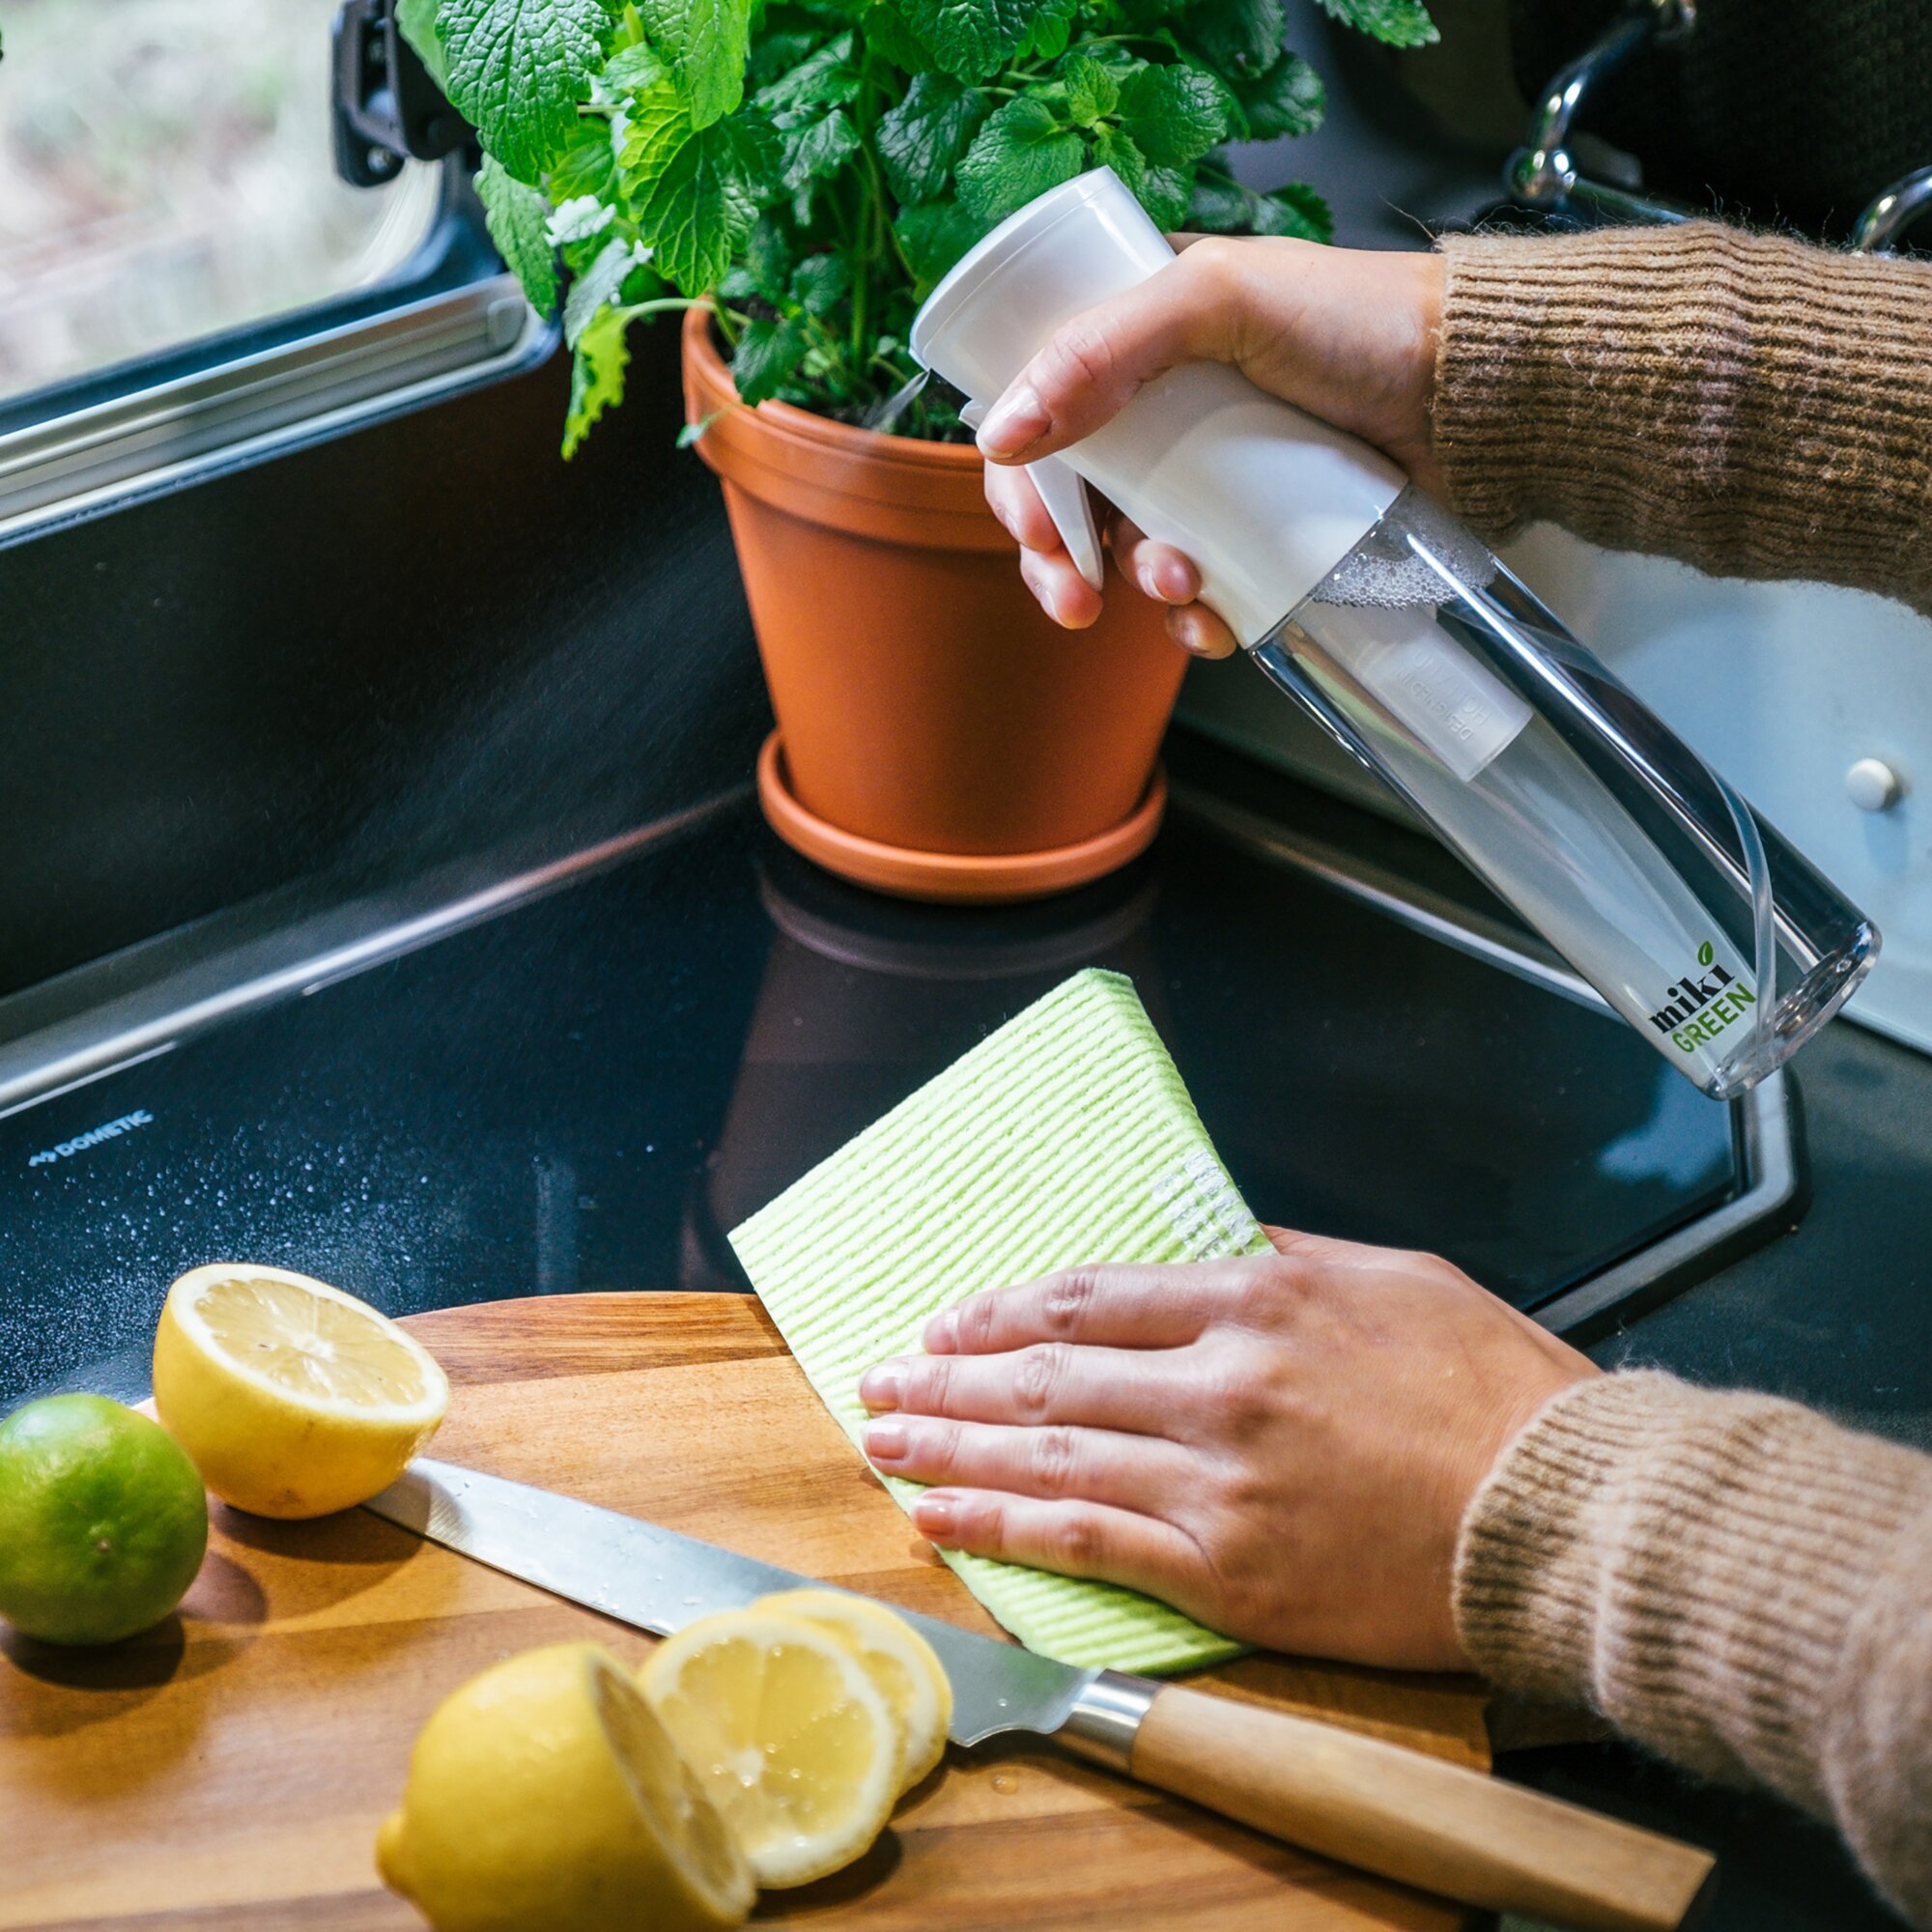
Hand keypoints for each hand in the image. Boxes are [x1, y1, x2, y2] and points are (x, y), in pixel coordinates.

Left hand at [858, 1228, 1594, 1670]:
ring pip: (1049, 1453)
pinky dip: (1004, 1528)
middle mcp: (1219, 1383)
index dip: (1003, 1308)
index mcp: (1258, 1300)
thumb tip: (1216, 1241)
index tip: (950, 1322)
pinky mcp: (1228, 1571)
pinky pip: (1087, 1545)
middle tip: (880, 1380)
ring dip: (951, 1447)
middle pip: (1048, 1371)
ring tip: (883, 1444)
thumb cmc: (1497, 1391)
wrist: (1563, 1514)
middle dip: (950, 1377)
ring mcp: (1216, 1480)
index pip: (1091, 1295)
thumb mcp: (1397, 1276)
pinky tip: (944, 1520)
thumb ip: (1289, 1256)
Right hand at [979, 238, 1445, 657]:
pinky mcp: (1264, 537)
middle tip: (1075, 597)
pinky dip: (1197, 618)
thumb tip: (1001, 434)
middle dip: (1064, 560)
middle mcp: (1170, 412)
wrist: (1476, 394)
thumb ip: (1101, 350)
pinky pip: (1205, 595)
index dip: (1022, 479)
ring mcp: (1218, 480)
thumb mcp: (1220, 298)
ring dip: (1144, 585)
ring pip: (1136, 555)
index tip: (1037, 525)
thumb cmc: (1362, 321)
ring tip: (1186, 582)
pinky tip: (1215, 619)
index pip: (1043, 414)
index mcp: (1142, 338)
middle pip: (1077, 500)